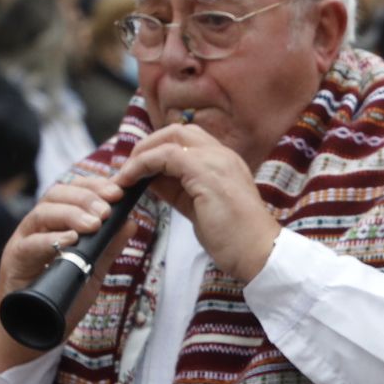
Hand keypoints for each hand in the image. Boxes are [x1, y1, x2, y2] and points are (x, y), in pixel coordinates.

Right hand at [0, 173, 131, 372]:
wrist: (35, 332)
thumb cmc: (61, 300)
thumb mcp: (91, 271)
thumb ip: (107, 247)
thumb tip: (131, 221)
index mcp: (55, 225)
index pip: (71, 193)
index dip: (93, 187)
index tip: (118, 192)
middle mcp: (36, 229)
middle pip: (55, 196)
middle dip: (85, 197)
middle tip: (107, 209)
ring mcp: (22, 243)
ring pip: (41, 214)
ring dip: (70, 214)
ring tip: (94, 223)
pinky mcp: (14, 263)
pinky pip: (29, 245)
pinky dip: (50, 240)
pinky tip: (71, 241)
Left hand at [115, 123, 278, 282]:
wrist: (258, 253)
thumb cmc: (235, 239)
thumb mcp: (200, 208)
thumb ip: (178, 190)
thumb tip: (149, 180)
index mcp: (225, 162)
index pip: (187, 140)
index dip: (159, 149)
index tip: (140, 169)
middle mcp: (222, 155)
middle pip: (177, 130)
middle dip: (147, 145)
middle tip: (128, 167)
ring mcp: (216, 160)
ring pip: (169, 138)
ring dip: (142, 154)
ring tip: (125, 174)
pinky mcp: (206, 173)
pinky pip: (165, 156)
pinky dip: (142, 165)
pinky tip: (131, 180)